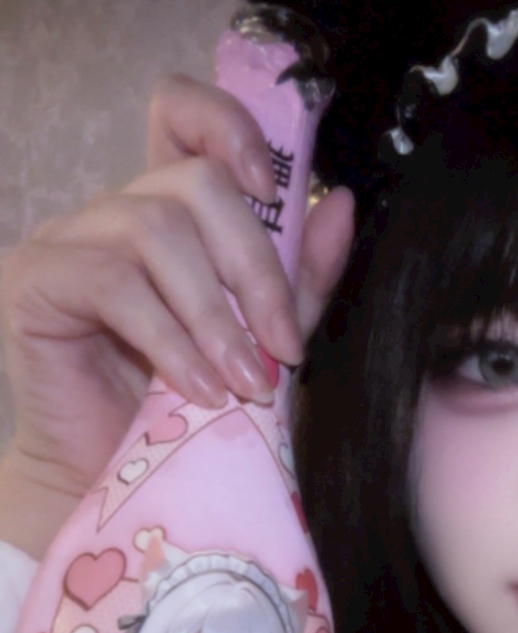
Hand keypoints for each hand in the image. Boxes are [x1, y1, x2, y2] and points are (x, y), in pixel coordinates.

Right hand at [0, 74, 354, 556]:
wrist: (110, 487)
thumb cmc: (181, 420)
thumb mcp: (258, 342)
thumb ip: (296, 279)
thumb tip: (339, 204)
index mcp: (166, 214)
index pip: (183, 117)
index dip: (229, 128)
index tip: (274, 191)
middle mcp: (113, 214)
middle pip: (193, 184)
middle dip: (255, 269)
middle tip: (282, 348)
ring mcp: (68, 241)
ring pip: (157, 231)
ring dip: (214, 317)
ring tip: (242, 383)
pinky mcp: (35, 280)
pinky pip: (115, 285)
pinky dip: (170, 341)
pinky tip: (199, 390)